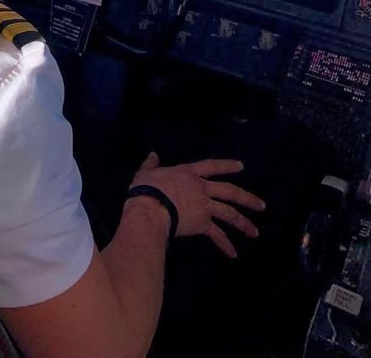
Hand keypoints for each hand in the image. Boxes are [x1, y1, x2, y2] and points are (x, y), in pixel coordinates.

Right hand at [128, 152, 265, 257]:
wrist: (151, 208)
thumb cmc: (146, 188)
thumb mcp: (146, 172)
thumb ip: (151, 164)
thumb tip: (153, 155)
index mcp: (189, 173)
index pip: (212, 166)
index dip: (227, 165)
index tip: (241, 166)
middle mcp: (202, 188)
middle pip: (230, 192)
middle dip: (247, 198)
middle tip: (262, 206)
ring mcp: (204, 206)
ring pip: (229, 214)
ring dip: (244, 223)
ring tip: (255, 232)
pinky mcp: (202, 224)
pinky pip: (217, 235)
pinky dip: (225, 244)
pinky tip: (233, 253)